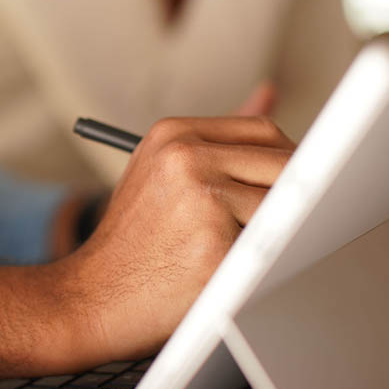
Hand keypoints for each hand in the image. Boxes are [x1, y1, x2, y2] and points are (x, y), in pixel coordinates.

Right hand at [60, 116, 294, 362]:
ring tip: (245, 251)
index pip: (263, 132)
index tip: (291, 189)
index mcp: (173, 134)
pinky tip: (235, 271)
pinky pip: (272, 245)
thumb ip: (217, 140)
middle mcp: (184, 156)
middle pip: (283, 162)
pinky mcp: (214, 245)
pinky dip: (267, 260)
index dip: (284, 163)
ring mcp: (199, 198)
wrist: (94, 297)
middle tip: (281, 226)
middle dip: (294, 197)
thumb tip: (269, 91)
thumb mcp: (164, 172)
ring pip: (285, 205)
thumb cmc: (133, 241)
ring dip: (281, 230)